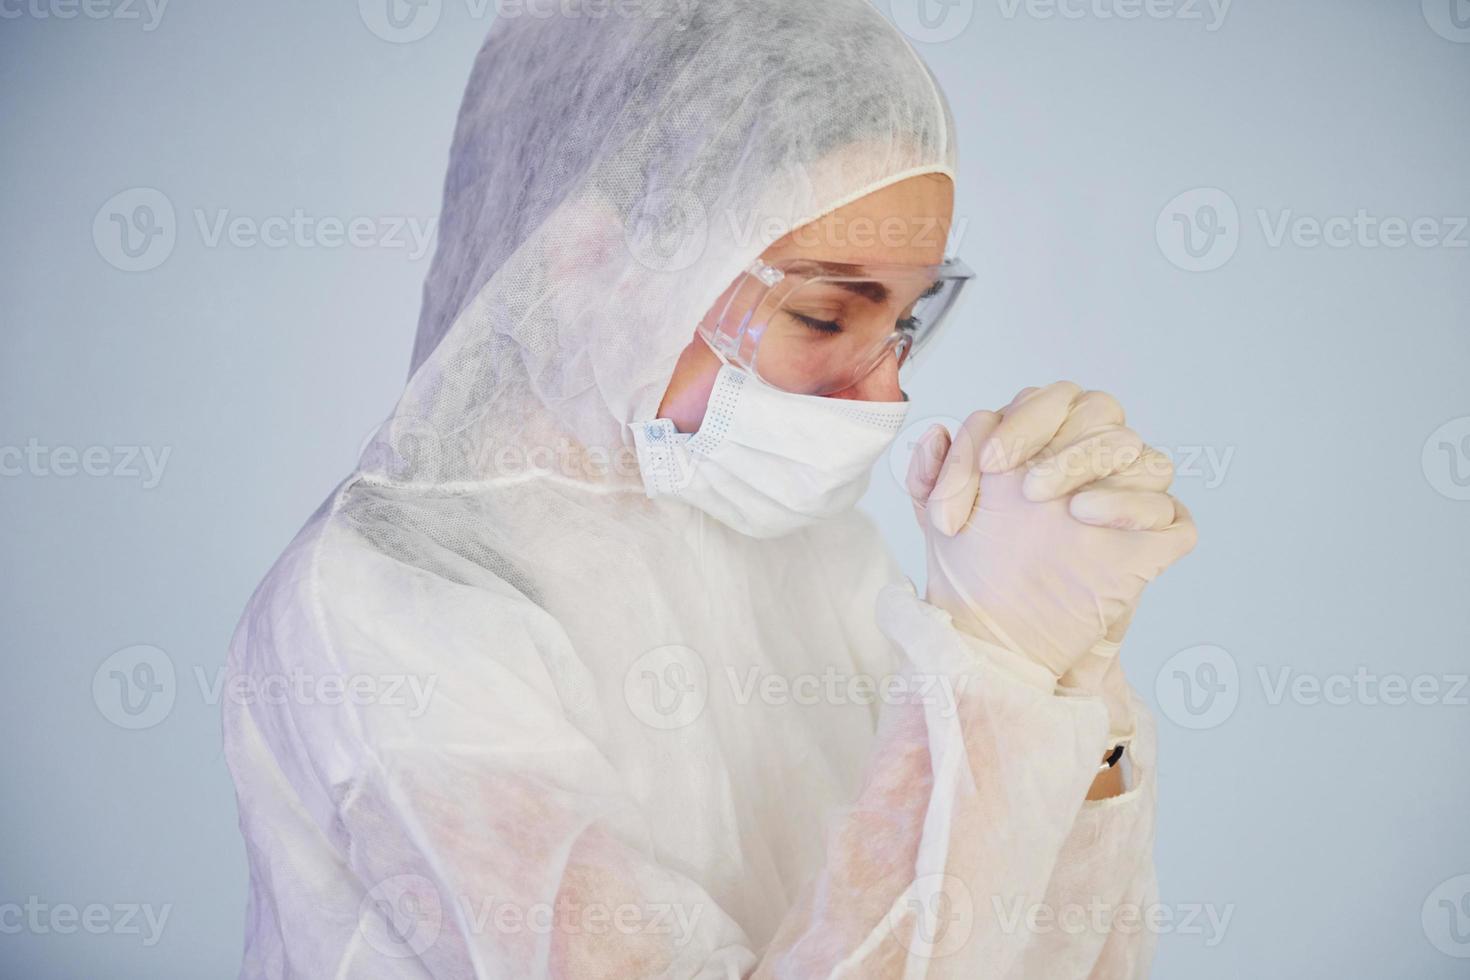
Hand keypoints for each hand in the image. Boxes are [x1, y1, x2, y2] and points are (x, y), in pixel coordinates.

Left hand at [905, 383, 1196, 681]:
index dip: (1022, 423)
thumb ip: (931, 473)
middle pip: (1102, 413)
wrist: (999, 635)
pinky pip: (1172, 515)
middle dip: (1060, 443)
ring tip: (1054, 503)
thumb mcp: (939, 520)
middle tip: (1023, 488)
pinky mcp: (1153, 544)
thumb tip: (935, 434)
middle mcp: (1090, 460)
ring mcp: (1126, 500)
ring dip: (1096, 465)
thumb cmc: (974, 568)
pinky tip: (1088, 516)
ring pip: (1144, 454)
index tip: (989, 463)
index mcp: (1044, 440)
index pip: (1051, 399)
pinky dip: (1137, 508)